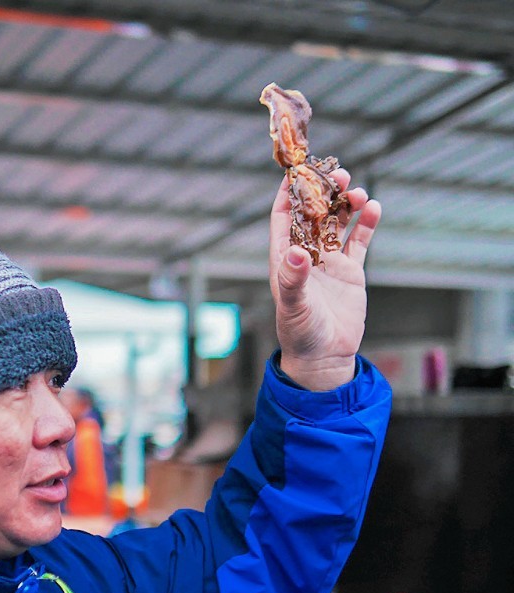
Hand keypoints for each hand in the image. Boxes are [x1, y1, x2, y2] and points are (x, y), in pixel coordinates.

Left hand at [269, 169, 380, 390]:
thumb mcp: (294, 306)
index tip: (296, 171)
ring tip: (358, 190)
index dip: (288, 195)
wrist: (325, 356)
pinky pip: (360, 241)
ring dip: (346, 204)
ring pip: (338, 223)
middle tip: (338, 175)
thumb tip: (295, 252)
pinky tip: (375, 207)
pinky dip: (367, 224)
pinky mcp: (351, 271)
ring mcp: (329, 262)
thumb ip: (293, 279)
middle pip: (313, 214)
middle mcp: (306, 256)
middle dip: (323, 193)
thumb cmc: (300, 333)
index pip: (283, 219)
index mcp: (284, 259)